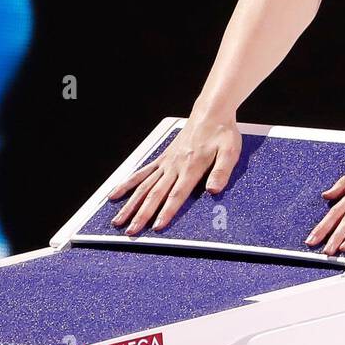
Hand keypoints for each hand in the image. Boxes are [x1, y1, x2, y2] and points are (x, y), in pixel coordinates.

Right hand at [108, 111, 241, 234]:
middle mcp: (175, 166)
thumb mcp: (230, 151)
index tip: (156, 226)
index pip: (177, 194)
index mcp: (192, 167)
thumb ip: (222, 171)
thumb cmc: (222, 133)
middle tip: (131, 232)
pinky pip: (142, 173)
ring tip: (117, 221)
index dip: (166, 211)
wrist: (211, 113)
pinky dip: (127, 184)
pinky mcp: (162, 158)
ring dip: (130, 204)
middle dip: (142, 214)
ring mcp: (166, 163)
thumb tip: (214, 190)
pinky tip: (115, 194)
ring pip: (144, 186)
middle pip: (155, 194)